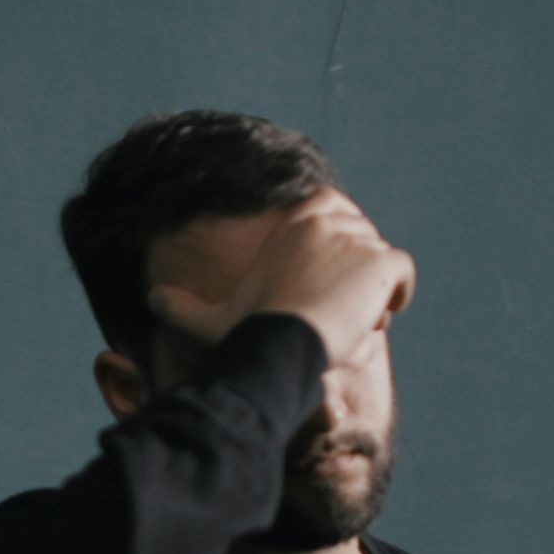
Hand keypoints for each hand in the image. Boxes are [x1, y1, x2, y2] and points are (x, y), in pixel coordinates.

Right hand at [147, 186, 415, 366]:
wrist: (280, 342)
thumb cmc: (247, 331)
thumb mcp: (211, 317)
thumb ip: (182, 307)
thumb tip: (150, 300)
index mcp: (295, 220)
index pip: (333, 211)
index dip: (335, 246)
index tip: (326, 281)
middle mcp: (328, 219)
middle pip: (361, 239)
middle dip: (355, 272)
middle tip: (336, 312)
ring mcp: (357, 237)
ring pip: (380, 261)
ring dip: (372, 292)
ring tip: (350, 323)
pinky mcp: (382, 261)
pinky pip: (403, 273)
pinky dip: (397, 295)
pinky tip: (376, 318)